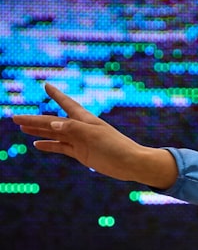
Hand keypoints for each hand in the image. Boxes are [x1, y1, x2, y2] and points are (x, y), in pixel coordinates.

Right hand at [11, 83, 177, 188]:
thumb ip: (73, 128)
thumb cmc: (115, 146)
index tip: (46, 85)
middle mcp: (80, 128)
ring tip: (22, 128)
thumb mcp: (93, 135)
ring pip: (54, 134)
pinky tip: (37, 144)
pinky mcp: (82, 154)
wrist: (131, 164)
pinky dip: (49, 145)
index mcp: (85, 119)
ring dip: (38, 131)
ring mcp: (80, 141)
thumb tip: (53, 125)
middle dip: (34, 119)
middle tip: (14, 117)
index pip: (67, 103)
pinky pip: (61, 148)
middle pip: (52, 122)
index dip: (56, 95)